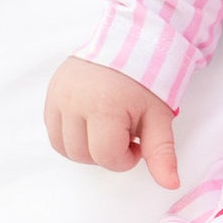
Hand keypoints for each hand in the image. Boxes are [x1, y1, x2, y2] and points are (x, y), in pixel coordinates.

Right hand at [43, 56, 180, 188]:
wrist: (133, 38)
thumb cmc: (149, 76)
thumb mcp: (159, 115)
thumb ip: (161, 152)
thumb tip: (171, 184)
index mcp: (103, 107)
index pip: (106, 156)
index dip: (126, 158)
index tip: (138, 141)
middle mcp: (74, 101)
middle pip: (82, 155)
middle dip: (106, 152)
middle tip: (125, 132)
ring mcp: (59, 95)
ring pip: (63, 146)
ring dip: (86, 147)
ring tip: (107, 127)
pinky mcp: (52, 90)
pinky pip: (54, 129)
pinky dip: (71, 134)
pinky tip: (92, 122)